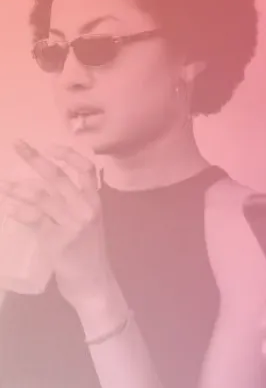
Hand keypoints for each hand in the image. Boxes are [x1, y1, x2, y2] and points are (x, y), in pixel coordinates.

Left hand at [1, 141, 113, 309]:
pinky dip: (20, 212)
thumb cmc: (86, 253)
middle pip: (59, 177)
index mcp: (94, 202)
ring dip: (19, 188)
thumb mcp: (84, 224)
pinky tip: (10, 210)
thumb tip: (36, 188)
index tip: (49, 145)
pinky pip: (34, 220)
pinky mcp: (59, 240)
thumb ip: (68, 205)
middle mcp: (87, 209)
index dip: (68, 154)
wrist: (93, 283)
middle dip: (36, 158)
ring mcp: (74, 224)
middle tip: (17, 144)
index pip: (86, 170)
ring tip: (3, 185)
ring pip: (43, 196)